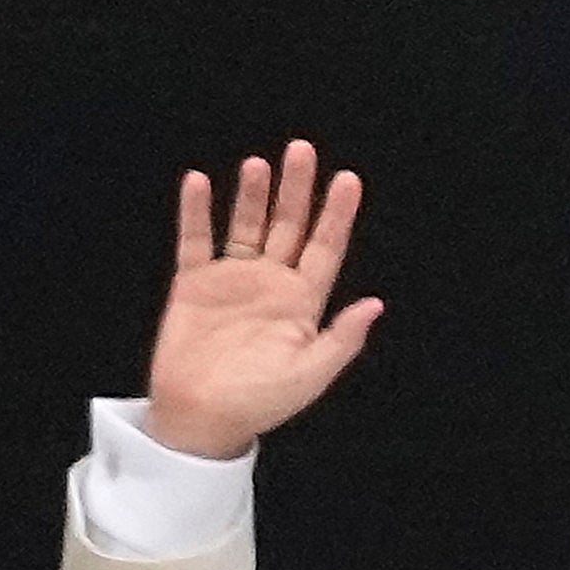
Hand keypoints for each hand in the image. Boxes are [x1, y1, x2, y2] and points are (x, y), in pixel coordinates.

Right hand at [144, 141, 384, 459]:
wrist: (199, 419)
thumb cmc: (257, 403)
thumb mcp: (309, 375)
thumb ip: (341, 339)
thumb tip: (375, 304)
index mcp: (302, 303)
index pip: (325, 248)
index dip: (337, 215)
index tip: (348, 180)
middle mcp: (270, 283)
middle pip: (287, 225)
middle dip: (296, 189)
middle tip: (302, 150)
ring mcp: (231, 280)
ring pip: (245, 225)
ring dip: (251, 195)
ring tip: (257, 164)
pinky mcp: (193, 284)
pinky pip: (195, 240)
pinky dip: (196, 212)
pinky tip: (197, 182)